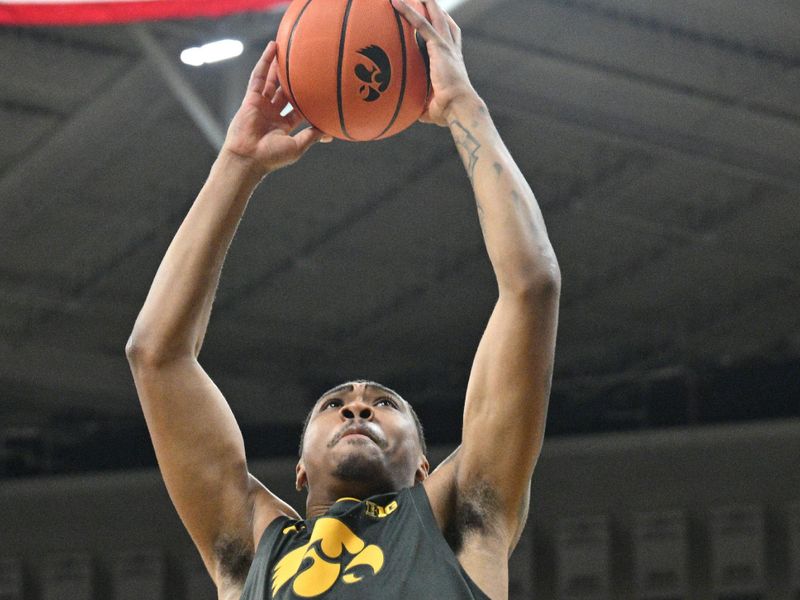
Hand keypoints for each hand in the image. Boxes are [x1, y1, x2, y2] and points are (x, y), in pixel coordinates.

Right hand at [222, 41, 331, 176]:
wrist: (249, 158)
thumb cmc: (273, 157)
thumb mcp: (298, 146)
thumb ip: (312, 135)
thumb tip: (330, 130)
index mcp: (283, 126)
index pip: (298, 110)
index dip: (308, 100)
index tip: (321, 89)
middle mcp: (272, 114)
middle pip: (285, 92)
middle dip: (293, 79)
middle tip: (305, 64)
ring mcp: (261, 105)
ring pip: (272, 81)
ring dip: (279, 65)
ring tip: (288, 47)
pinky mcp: (251, 98)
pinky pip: (258, 76)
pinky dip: (265, 62)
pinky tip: (272, 47)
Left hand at [391, 0, 477, 125]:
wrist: (458, 107)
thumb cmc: (448, 112)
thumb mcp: (432, 106)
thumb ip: (423, 105)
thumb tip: (411, 113)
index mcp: (453, 62)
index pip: (450, 39)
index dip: (444, 28)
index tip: (439, 19)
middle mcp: (452, 50)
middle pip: (444, 22)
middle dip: (435, 9)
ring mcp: (446, 46)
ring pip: (434, 17)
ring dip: (424, 3)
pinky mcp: (439, 47)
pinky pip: (421, 24)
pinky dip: (409, 12)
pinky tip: (396, 2)